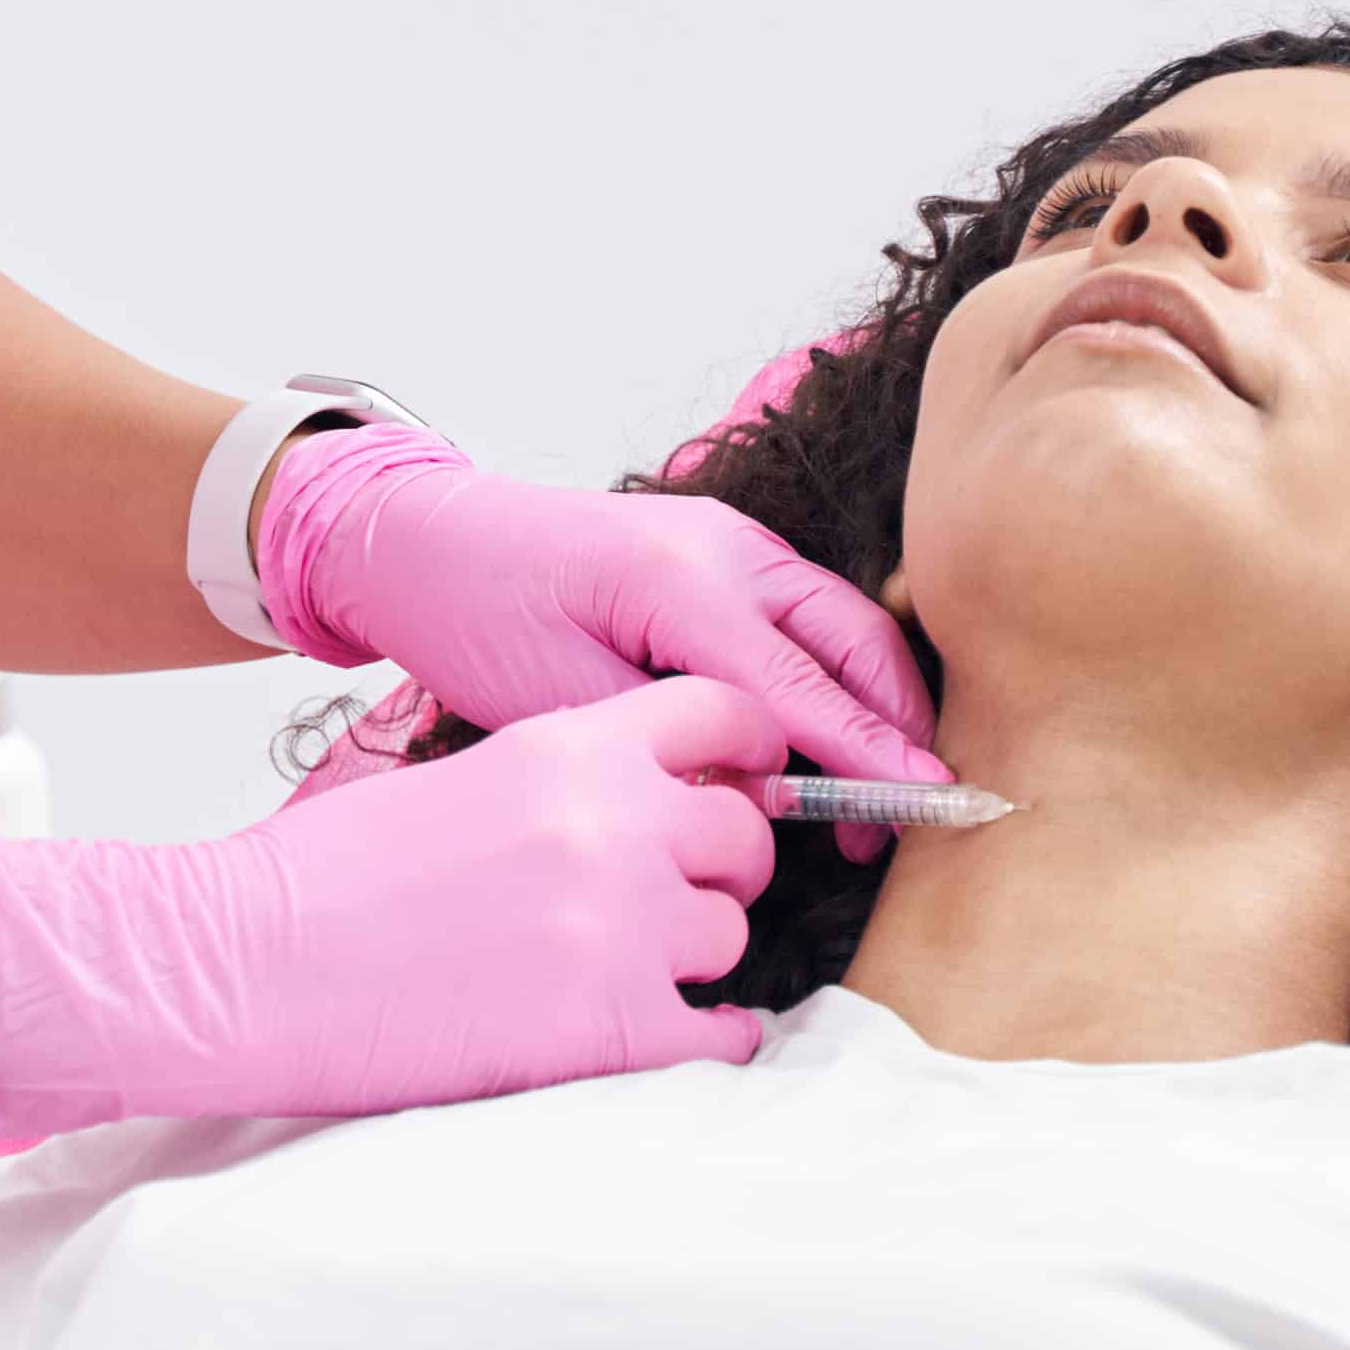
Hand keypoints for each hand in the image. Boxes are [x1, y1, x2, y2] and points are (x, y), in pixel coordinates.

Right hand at [0, 675, 791, 1133]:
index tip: (742, 784)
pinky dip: (710, 1041)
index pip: (723, 713)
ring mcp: (620, 926)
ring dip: (694, 958)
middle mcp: (612, 824)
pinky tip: (672, 1039)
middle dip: (717, 868)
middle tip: (674, 898)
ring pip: (730, 936)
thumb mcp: (435, 772)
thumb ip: (540, 772)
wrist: (244, 969)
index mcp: (565, 748)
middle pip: (743, 835)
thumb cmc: (312, 879)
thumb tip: (605, 784)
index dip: (746, 753)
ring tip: (632, 975)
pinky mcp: (613, 1027)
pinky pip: (725, 1033)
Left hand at [256, 430, 940, 785]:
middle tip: (906, 811)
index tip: (925, 803)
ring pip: (840, 621)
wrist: (424, 539)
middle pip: (851, 637)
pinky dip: (833, 673)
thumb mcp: (559, 701)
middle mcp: (721, 545)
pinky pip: (804, 614)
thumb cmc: (473, 614)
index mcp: (677, 579)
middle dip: (892, 724)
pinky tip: (826, 736)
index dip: (867, 752)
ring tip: (875, 789)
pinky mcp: (719, 551)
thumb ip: (668, 746)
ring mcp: (727, 538)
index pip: (800, 685)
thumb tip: (759, 799)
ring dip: (870, 699)